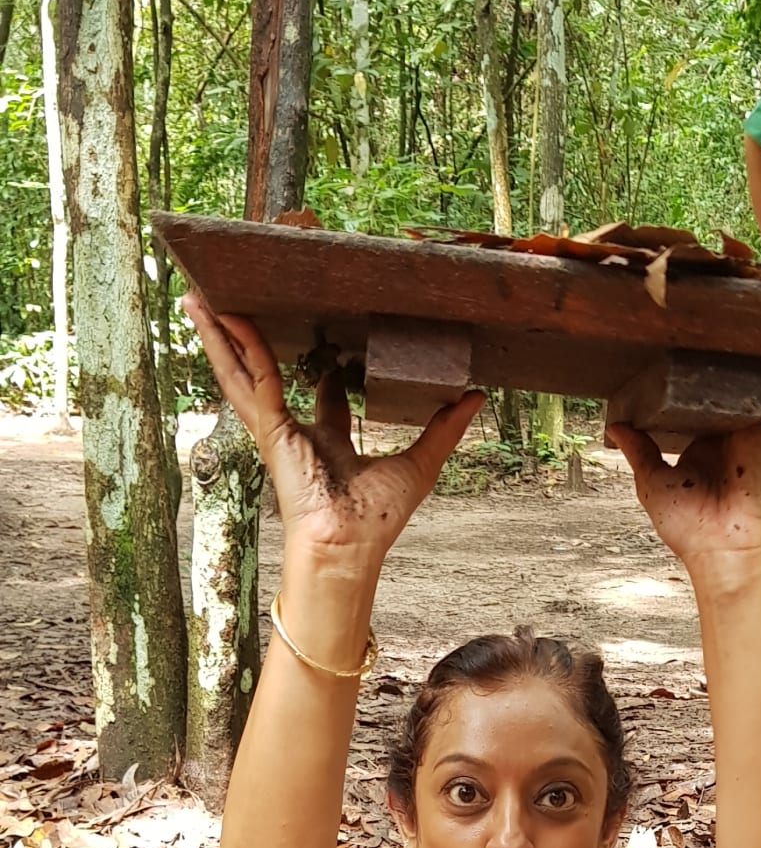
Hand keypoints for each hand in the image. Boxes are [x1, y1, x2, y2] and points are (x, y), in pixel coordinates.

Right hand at [183, 294, 484, 556]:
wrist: (349, 546)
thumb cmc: (377, 519)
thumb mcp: (421, 461)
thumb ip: (444, 426)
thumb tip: (476, 395)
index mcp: (329, 443)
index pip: (326, 398)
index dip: (330, 371)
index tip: (336, 344)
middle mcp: (296, 433)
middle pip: (268, 376)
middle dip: (251, 345)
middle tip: (237, 306)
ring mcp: (276, 430)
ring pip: (241, 372)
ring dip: (219, 337)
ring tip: (197, 301)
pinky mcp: (269, 429)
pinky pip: (252, 377)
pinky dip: (237, 347)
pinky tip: (222, 317)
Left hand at [608, 390, 760, 564]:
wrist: (719, 555)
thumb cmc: (689, 527)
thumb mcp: (653, 480)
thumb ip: (641, 449)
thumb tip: (615, 425)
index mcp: (711, 440)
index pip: (723, 399)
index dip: (728, 376)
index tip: (732, 348)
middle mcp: (737, 433)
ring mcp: (757, 434)